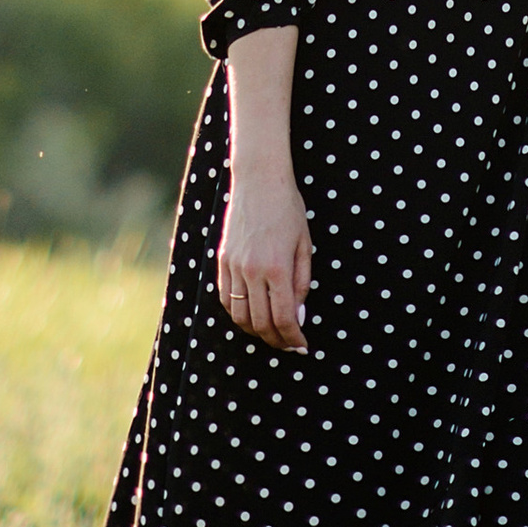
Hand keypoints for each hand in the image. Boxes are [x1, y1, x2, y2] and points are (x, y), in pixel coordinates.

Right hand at [216, 167, 310, 350]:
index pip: (284, 317)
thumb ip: (302, 282)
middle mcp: (253, 271)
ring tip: (270, 333)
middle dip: (276, 340)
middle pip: (261, 323)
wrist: (259, 180)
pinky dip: (237, 314)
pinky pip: (226, 299)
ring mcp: (234, 266)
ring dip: (256, 331)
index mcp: (278, 267)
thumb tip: (298, 315)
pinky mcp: (223, 261)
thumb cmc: (288, 209)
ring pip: (240, 316)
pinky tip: (251, 315)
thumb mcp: (305, 244)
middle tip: (288, 344)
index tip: (301, 346)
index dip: (293, 338)